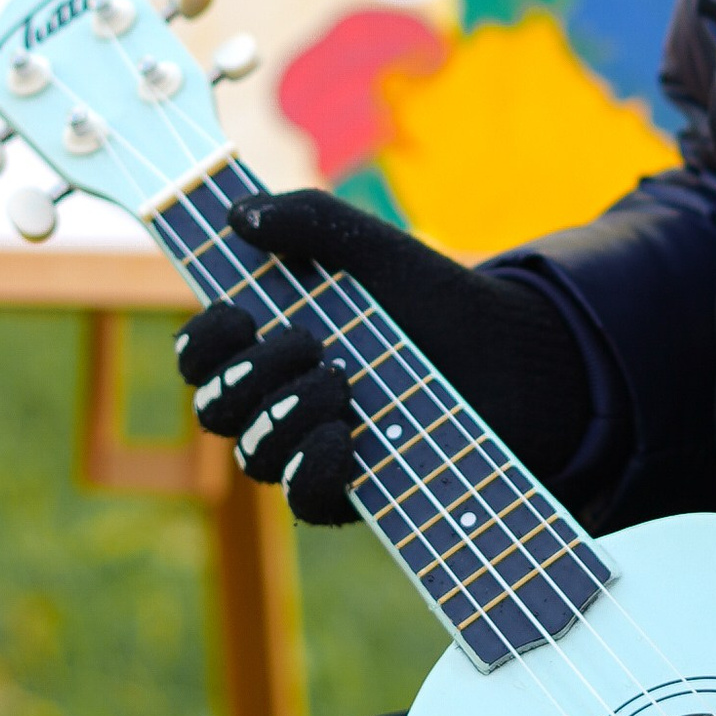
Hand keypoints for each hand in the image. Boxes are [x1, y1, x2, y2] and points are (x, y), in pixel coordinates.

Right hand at [175, 188, 591, 526]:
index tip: (239, 314)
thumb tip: (239, 214)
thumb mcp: (377, 249)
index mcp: (274, 340)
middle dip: (248, 375)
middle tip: (308, 342)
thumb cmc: (437, 299)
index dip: (203, 341)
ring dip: (283, 416)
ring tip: (342, 383)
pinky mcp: (354, 488)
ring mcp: (315, 447)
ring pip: (253, 456)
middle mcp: (283, 397)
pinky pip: (303, 500)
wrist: (513, 357)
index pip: (202, 356)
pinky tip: (345, 439)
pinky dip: (311, 471)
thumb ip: (311, 221)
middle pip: (215, 408)